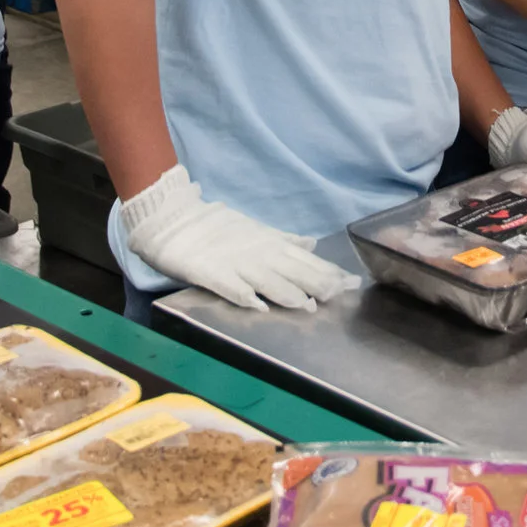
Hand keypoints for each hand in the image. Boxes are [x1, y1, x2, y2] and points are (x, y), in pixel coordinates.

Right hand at [119, 165, 356, 310]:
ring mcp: (234, 263)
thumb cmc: (216, 228)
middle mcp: (257, 253)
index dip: (328, 271)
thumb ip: (284, 240)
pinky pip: (229, 286)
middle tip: (343, 295)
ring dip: (288, 293)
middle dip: (318, 283)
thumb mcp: (256, 230)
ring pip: (266, 279)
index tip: (352, 282)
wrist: (173, 220)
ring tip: (309, 305)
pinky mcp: (210, 273)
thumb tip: (311, 245)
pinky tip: (258, 306)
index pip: (305, 259)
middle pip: (292, 270)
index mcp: (268, 243)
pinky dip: (244, 295)